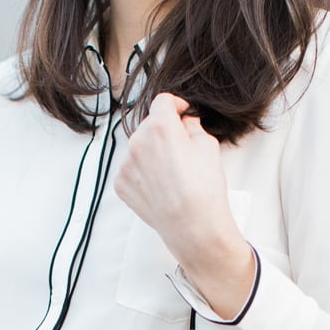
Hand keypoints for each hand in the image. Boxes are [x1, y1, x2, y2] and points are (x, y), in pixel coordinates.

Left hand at [113, 92, 255, 318]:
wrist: (193, 227)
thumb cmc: (205, 188)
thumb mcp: (208, 146)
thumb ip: (192, 126)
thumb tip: (184, 122)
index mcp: (160, 127)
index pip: (163, 102)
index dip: (176, 105)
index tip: (182, 113)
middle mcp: (137, 142)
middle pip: (149, 125)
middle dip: (164, 131)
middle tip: (180, 148)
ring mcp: (125, 165)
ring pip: (138, 148)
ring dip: (151, 152)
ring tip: (170, 172)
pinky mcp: (120, 184)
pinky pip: (131, 169)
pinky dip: (142, 172)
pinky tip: (159, 185)